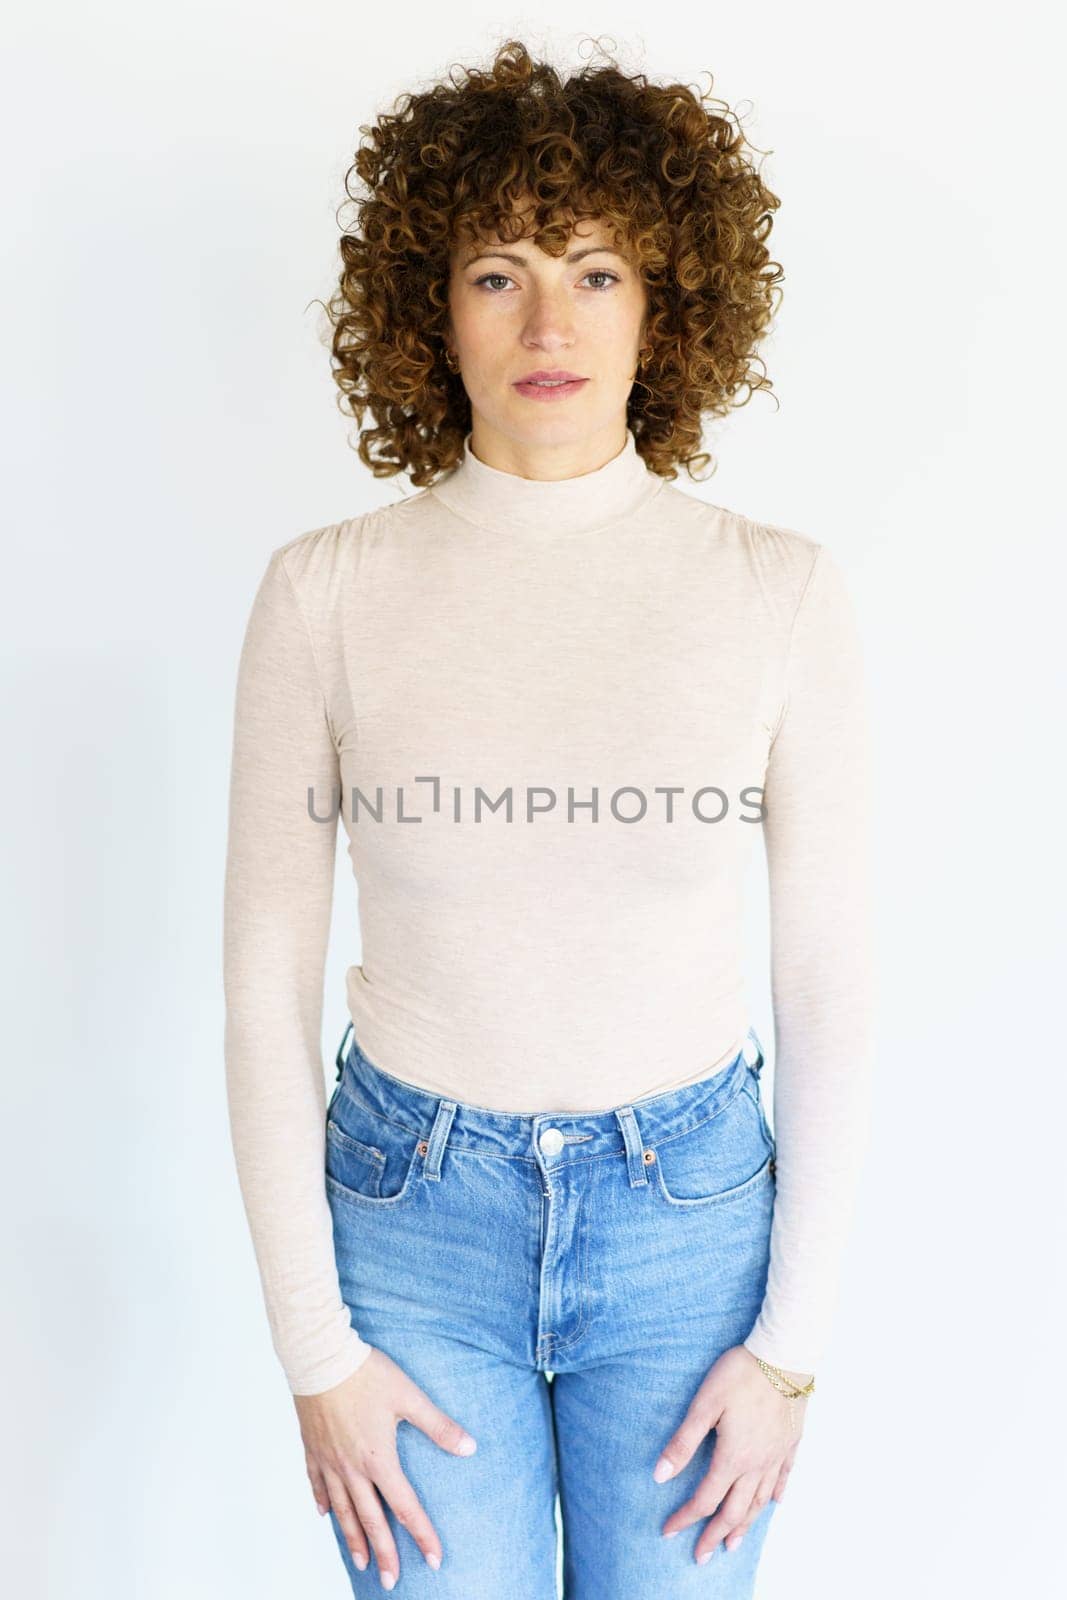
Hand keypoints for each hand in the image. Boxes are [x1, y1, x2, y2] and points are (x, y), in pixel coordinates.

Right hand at [294, 1347, 477, 1588]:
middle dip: (384, 1553)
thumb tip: (470, 1448)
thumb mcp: (409, 1396)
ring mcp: (328, 1461)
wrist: (319, 1357)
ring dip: (352, 1538)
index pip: (405, 1507)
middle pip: (370, 1519)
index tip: (435, 1560)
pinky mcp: (312, 1448)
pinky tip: (325, 1515)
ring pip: (342, 1510)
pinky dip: (323, 1502)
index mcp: (379, 1460)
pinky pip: (317, 1484)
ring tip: (360, 1562)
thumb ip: (438, 1425)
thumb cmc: (366, 1374)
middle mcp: (352, 1469)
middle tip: (391, 1581)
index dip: (422, 1535)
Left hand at [653, 1344, 809, 1564]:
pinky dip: (776, 1495)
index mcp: (733, 1457)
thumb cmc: (739, 1374)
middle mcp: (757, 1464)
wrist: (784, 1355)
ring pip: (760, 1501)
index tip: (668, 1531)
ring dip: (745, 1525)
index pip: (705, 1499)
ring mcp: (777, 1455)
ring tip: (733, 1544)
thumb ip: (683, 1442)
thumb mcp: (704, 1405)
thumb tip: (660, 1476)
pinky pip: (784, 1478)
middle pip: (735, 1510)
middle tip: (702, 1556)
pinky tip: (774, 1503)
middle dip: (715, 1535)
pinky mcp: (791, 1442)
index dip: (685, 1518)